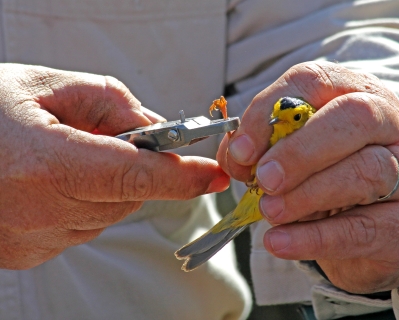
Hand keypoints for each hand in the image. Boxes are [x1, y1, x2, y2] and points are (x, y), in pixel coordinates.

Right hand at [0, 64, 228, 269]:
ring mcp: (33, 241)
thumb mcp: (46, 85)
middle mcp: (39, 212)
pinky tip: (54, 180)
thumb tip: (157, 128)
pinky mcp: (29, 254)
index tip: (215, 174)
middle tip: (113, 137)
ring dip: (108, 184)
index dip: (182, 176)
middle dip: (137, 167)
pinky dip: (85, 201)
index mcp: (44, 165)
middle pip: (129, 195)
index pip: (135, 177)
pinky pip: (84, 226)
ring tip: (68, 155)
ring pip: (110, 213)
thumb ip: (112, 102)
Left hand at [217, 61, 398, 293]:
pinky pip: (362, 227)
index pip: (312, 81)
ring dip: (307, 193)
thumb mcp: (294, 156)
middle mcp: (387, 123)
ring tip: (270, 211)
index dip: (270, 111)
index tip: (242, 151)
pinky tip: (280, 242)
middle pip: (352, 116)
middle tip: (264, 179)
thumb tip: (236, 156)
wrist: (375, 229)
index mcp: (352, 93)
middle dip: (299, 150)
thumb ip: (263, 150)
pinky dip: (314, 237)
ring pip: (365, 170)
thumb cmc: (328, 180)